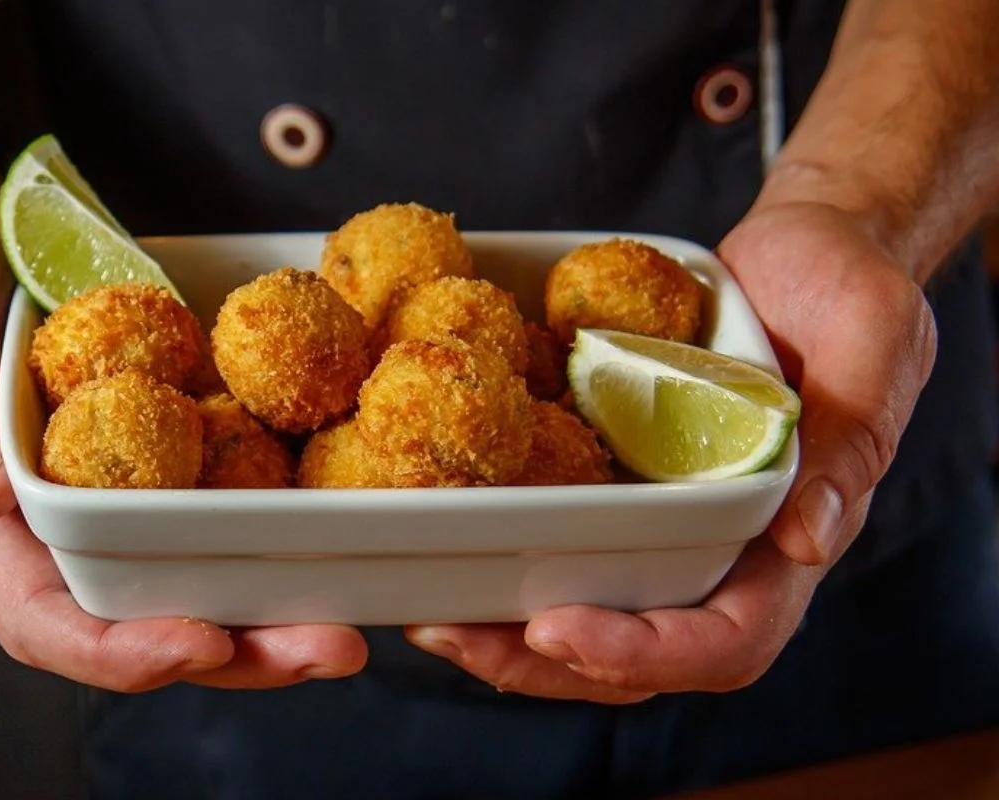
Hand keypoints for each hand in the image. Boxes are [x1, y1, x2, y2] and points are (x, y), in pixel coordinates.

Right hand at [0, 197, 366, 690]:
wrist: (10, 244)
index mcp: (2, 525)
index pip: (49, 622)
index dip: (124, 653)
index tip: (204, 642)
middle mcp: (77, 535)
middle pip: (155, 625)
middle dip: (243, 653)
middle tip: (334, 649)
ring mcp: (139, 503)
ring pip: (210, 586)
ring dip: (284, 616)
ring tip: (359, 626)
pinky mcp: (188, 462)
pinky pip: (239, 511)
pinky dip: (294, 537)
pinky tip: (352, 536)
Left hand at [406, 201, 936, 700]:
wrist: (804, 250)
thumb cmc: (848, 285)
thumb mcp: (872, 339)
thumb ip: (854, 434)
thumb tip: (810, 541)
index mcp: (793, 536)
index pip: (727, 639)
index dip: (644, 653)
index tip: (558, 628)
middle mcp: (726, 548)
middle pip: (640, 650)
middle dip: (546, 662)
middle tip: (454, 638)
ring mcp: (670, 518)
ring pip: (593, 609)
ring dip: (509, 631)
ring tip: (430, 619)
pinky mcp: (626, 480)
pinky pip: (567, 540)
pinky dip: (507, 558)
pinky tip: (443, 540)